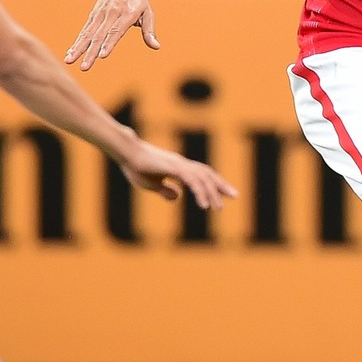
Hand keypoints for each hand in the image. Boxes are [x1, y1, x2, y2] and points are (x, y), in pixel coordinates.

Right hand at [66, 0, 157, 69]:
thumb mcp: (148, 12)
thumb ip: (149, 31)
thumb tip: (156, 47)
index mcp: (126, 15)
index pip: (115, 31)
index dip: (109, 44)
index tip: (102, 56)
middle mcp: (111, 14)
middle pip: (99, 36)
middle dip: (90, 53)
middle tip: (84, 68)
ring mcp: (100, 14)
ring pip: (88, 34)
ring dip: (78, 48)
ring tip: (69, 61)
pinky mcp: (94, 14)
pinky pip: (85, 30)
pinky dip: (77, 42)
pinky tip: (70, 53)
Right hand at [117, 139, 237, 208]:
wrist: (126, 153)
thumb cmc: (135, 167)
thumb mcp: (152, 183)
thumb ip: (165, 189)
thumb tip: (176, 197)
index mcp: (178, 167)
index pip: (201, 174)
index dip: (214, 183)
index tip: (225, 193)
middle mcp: (182, 164)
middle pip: (207, 174)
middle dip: (220, 185)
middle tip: (234, 196)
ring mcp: (179, 165)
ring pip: (202, 179)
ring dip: (212, 193)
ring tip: (218, 208)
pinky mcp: (174, 168)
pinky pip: (192, 181)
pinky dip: (200, 192)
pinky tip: (204, 204)